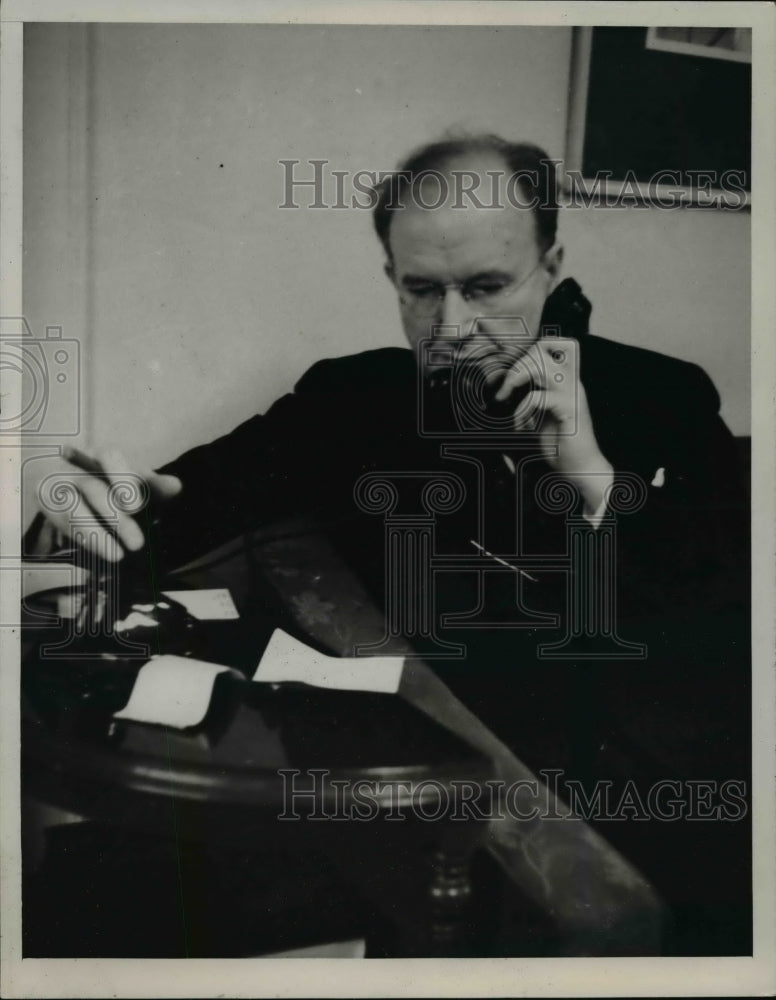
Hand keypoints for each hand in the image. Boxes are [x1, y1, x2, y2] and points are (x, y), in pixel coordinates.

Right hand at [23, 446, 181, 560]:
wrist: (76, 483)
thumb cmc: (115, 481)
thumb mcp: (138, 480)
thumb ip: (155, 483)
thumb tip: (176, 486)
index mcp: (103, 455)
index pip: (108, 456)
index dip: (120, 477)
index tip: (133, 505)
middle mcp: (78, 466)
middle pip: (94, 490)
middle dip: (117, 520)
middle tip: (137, 543)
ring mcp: (60, 485)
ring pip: (75, 512)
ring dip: (98, 536)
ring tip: (119, 556)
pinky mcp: (49, 504)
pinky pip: (66, 525)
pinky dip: (88, 540)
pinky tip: (106, 552)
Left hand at [492, 337, 613, 513]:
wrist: (580, 468)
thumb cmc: (560, 444)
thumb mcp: (541, 415)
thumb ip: (533, 397)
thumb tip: (509, 384)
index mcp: (566, 381)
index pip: (553, 345)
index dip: (530, 350)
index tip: (512, 373)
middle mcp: (571, 382)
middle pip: (543, 348)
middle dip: (517, 363)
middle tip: (505, 388)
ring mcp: (572, 394)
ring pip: (540, 365)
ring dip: (515, 379)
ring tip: (505, 398)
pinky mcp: (570, 410)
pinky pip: (537, 397)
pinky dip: (521, 411)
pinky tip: (520, 427)